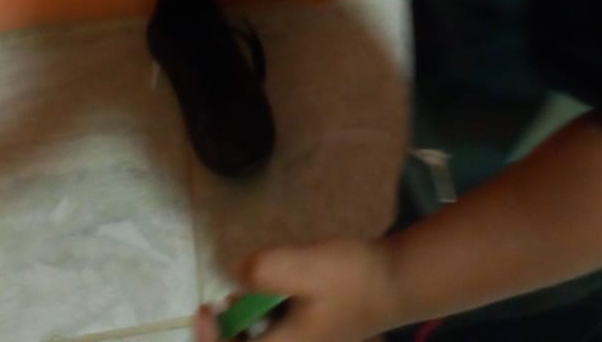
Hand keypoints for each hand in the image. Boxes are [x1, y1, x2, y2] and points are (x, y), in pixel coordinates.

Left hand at [194, 238, 403, 341]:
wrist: (395, 282)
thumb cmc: (351, 278)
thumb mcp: (305, 267)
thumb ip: (265, 270)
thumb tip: (236, 275)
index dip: (210, 339)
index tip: (206, 306)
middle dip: (227, 333)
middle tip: (220, 303)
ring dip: (243, 327)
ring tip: (243, 296)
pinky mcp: (311, 336)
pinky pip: (275, 336)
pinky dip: (262, 321)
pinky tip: (271, 293)